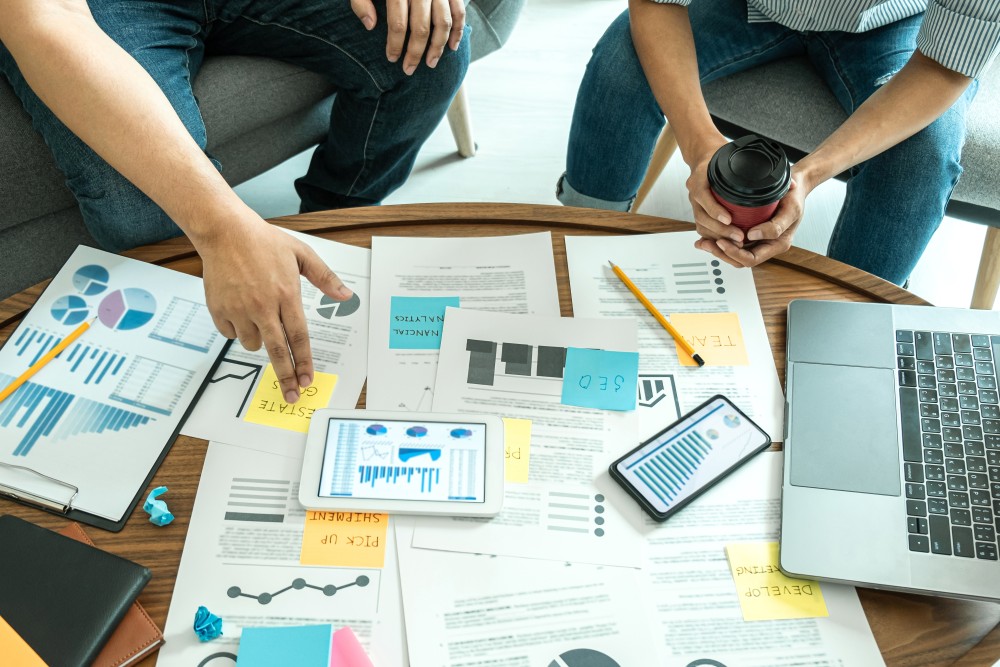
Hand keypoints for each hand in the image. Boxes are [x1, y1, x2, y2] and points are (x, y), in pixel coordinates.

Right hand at [199, 223, 352, 403]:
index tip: (307, 380)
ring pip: (253, 343)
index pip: (299, 337)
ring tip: (259, 315)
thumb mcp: (301, 253)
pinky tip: (240, 309)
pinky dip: (238, 329)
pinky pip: (231, 334)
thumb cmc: (263, 241)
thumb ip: (325, 277)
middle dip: (286, 377)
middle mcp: (263, 306)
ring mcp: (240, 309)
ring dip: (260, 340)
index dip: (304, 362)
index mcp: (287, 294)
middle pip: (277, 351)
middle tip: (291, 395)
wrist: (224, 232)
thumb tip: (345, 294)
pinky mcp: (220, 310)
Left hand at [351, 0, 464, 73]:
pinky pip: (459, 11)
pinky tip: (452, 47)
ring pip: (443, 23)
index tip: (392, 58)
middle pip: (422, 27)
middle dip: (416, 52)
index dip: (395, 44)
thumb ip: (361, 1)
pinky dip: (458, 30)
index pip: (398, 24)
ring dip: (438, 47)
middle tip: (409, 69)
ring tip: (431, 63)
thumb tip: (371, 26)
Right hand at [686, 141, 744, 247]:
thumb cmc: (719, 155)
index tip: (729, 219)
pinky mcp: (698, 210)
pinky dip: (713, 236)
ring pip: (701, 224)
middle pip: (702, 216)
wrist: (704, 155)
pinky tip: (726, 242)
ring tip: (736, 241)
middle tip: (739, 236)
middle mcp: (694, 191)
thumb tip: (785, 181)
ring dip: (718, 236)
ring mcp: (695, 202)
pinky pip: (702, 227)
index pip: (703, 195)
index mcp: (700, 177)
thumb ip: (751, 166)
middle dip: (720, 229)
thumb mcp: (732, 155)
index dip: (715, 209)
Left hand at [694, 167, 811, 267]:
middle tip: (705, 243)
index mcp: (777, 244)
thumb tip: (752, 236)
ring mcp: (758, 241)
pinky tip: (706, 237)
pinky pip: (733, 243)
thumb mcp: (790, 210)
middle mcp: (766, 246)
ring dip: (717, 250)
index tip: (722, 241)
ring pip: (734, 254)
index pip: (751, 259)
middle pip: (739, 260)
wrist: (794, 187)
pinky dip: (719, 242)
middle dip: (720, 253)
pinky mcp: (750, 234)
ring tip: (702, 242)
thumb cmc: (794, 197)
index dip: (734, 253)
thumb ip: (775, 226)